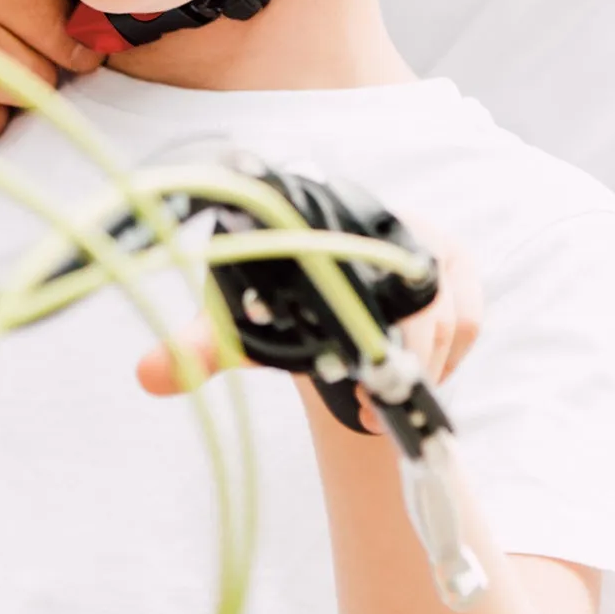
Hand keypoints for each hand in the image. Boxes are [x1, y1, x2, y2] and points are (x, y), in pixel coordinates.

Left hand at [134, 221, 482, 424]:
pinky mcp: (459, 270)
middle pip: (405, 287)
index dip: (350, 315)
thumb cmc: (278, 303)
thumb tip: (146, 376)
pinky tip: (410, 377)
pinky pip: (467, 319)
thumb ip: (199, 348)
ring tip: (379, 397)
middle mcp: (378, 216)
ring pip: (441, 310)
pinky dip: (445, 356)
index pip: (350, 250)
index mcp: (323, 214)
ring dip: (417, 363)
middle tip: (365, 399)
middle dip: (391, 353)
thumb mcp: (238, 326)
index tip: (344, 369)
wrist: (326, 309)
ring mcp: (425, 240)